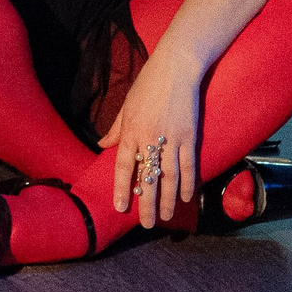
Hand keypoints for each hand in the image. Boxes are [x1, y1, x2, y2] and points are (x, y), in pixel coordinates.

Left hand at [94, 42, 205, 226]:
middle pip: (149, 177)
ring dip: (168, 200)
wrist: (176, 68)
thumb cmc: (148, 84)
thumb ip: (116, 128)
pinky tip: (186, 198)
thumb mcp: (127, 104)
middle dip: (147, 203)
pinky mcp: (189, 136)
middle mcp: (150, 137)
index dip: (123, 188)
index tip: (121, 207)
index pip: (125, 165)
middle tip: (147, 224)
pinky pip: (188, 166)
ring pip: (170, 177)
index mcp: (131, 129)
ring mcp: (172, 138)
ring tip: (166, 218)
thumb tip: (102, 145)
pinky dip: (188, 184)